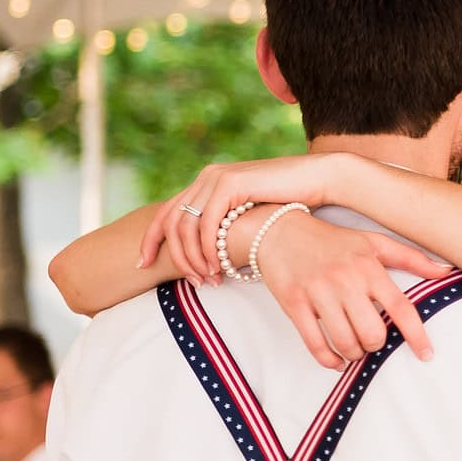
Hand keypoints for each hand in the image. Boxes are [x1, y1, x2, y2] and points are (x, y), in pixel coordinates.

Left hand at [142, 157, 342, 273]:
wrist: (318, 180)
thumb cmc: (289, 203)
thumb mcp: (249, 215)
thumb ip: (227, 225)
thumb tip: (210, 254)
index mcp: (206, 183)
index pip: (165, 213)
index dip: (150, 240)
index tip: (142, 266)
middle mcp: (206, 177)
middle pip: (170, 221)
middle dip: (172, 257)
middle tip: (189, 283)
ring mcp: (217, 178)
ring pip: (186, 226)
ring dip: (193, 258)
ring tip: (207, 280)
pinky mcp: (231, 184)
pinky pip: (207, 224)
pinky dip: (208, 249)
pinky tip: (218, 267)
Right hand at [238, 209, 452, 369]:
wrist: (280, 231)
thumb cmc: (332, 240)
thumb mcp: (372, 242)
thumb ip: (410, 258)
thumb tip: (446, 272)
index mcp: (368, 267)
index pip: (400, 308)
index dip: (416, 335)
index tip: (426, 355)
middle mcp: (345, 280)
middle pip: (373, 333)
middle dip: (375, 345)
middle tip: (371, 339)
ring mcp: (318, 293)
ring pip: (346, 343)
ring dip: (354, 353)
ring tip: (353, 347)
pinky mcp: (294, 305)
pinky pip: (316, 345)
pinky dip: (330, 360)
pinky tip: (337, 361)